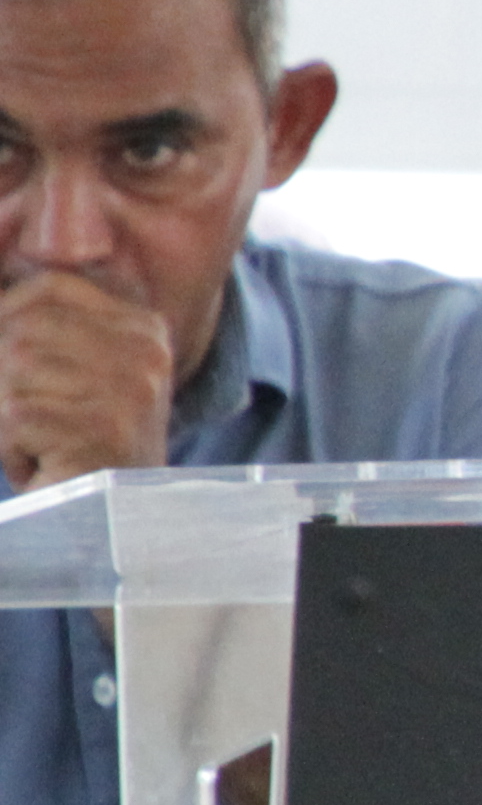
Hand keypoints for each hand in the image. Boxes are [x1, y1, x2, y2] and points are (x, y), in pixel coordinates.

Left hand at [0, 270, 177, 492]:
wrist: (122, 515)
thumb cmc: (86, 441)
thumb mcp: (85, 372)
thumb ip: (53, 330)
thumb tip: (0, 300)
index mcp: (143, 328)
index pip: (52, 289)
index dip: (5, 310)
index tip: (2, 352)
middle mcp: (144, 354)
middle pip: (22, 332)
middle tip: (13, 414)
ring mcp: (128, 392)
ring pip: (13, 372)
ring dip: (2, 415)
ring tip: (30, 441)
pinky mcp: (101, 432)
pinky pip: (14, 418)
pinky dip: (9, 448)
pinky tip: (37, 464)